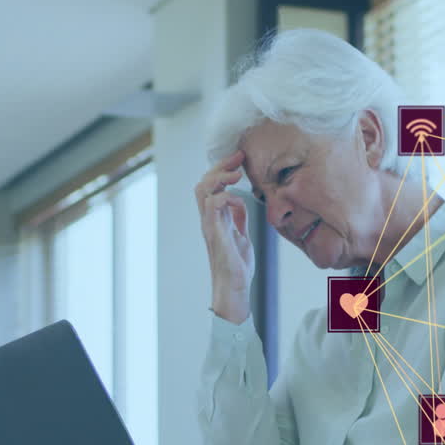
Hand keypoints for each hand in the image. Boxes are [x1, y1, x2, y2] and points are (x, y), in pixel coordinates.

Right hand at [194, 149, 254, 322]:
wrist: (235, 287)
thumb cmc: (237, 265)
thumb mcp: (242, 235)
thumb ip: (238, 219)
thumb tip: (239, 203)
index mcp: (215, 217)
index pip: (212, 185)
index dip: (223, 168)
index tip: (239, 157)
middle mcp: (209, 219)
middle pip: (204, 182)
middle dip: (220, 166)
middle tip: (238, 157)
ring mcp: (210, 226)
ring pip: (203, 191)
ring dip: (219, 178)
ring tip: (236, 174)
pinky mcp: (216, 235)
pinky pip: (212, 208)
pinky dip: (224, 197)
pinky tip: (236, 200)